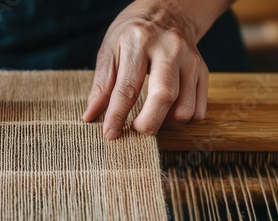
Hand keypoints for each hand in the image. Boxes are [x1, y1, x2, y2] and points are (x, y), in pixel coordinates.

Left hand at [82, 0, 218, 138]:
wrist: (167, 11)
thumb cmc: (132, 33)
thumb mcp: (109, 50)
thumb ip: (101, 85)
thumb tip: (90, 116)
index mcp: (138, 43)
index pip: (127, 88)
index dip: (117, 116)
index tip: (110, 134)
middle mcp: (169, 50)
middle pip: (164, 97)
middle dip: (148, 123)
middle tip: (135, 131)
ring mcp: (190, 61)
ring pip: (185, 108)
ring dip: (166, 124)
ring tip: (151, 119)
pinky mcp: (203, 71)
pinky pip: (199, 109)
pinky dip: (183, 120)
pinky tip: (168, 113)